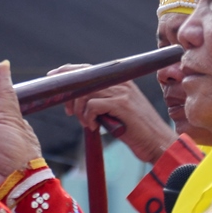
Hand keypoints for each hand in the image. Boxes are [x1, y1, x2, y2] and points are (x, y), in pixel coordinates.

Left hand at [53, 65, 174, 163]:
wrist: (159, 143)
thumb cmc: (138, 131)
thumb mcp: (119, 112)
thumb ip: (103, 102)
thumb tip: (78, 101)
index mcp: (122, 80)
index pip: (88, 69)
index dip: (68, 72)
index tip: (52, 78)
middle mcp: (122, 82)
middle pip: (83, 79)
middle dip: (69, 95)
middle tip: (69, 112)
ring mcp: (122, 92)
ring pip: (85, 93)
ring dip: (81, 112)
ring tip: (88, 124)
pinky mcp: (121, 105)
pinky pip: (92, 106)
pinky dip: (88, 118)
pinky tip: (95, 127)